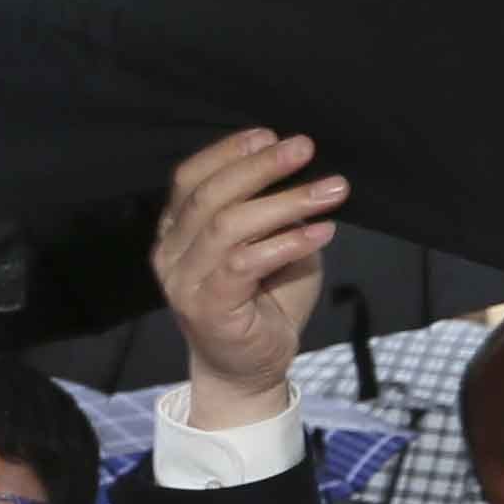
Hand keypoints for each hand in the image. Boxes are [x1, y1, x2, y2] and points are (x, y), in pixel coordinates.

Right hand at [152, 129, 344, 428]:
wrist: (249, 368)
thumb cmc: (263, 301)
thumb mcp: (270, 244)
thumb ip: (273, 213)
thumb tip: (303, 172)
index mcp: (177, 231)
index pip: (189, 178)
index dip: (227, 152)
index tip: (270, 134)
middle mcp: (170, 253)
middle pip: (209, 195)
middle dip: (260, 167)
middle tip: (305, 148)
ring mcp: (183, 282)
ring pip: (228, 225)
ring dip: (285, 202)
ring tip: (333, 189)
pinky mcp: (205, 307)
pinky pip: (244, 263)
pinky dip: (287, 242)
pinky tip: (322, 232)